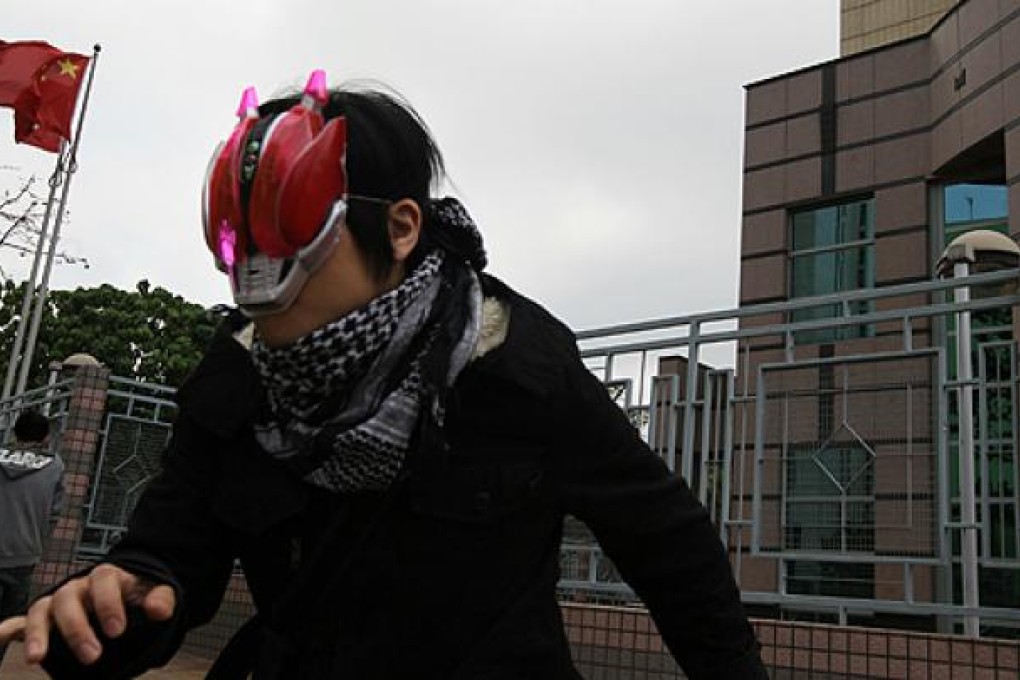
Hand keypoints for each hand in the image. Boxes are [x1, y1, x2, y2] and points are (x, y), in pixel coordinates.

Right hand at [1, 564, 175, 665]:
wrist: (126, 600)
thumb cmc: (138, 597)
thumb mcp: (155, 593)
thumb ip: (161, 598)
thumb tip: (159, 610)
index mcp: (106, 577)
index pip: (103, 582)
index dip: (109, 604)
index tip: (117, 631)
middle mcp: (77, 588)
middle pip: (68, 599)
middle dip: (77, 628)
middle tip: (93, 655)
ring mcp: (58, 603)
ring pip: (40, 610)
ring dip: (37, 633)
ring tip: (37, 658)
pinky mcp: (44, 620)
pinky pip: (19, 621)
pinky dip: (7, 630)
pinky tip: (1, 638)